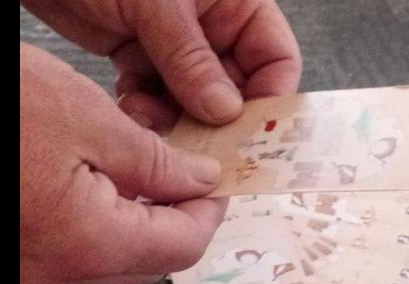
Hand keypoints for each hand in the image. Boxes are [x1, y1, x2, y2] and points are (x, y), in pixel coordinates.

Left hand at [20, 0, 301, 130]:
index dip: (270, 97)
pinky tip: (131, 106)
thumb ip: (192, 60)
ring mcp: (178, 45)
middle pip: (237, 89)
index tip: (253, 131)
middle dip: (218, 118)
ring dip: (178, 120)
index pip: (276, 59)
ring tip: (154, 121)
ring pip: (196, 102)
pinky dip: (147, 111)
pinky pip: (158, 99)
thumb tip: (226, 111)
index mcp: (235, 3)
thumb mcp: (157, 5)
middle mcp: (213, 26)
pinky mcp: (143, 57)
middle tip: (203, 145)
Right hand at [20, 43, 227, 283]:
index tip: (218, 179)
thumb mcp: (85, 118)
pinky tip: (92, 181)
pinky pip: (71, 252)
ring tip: (140, 168)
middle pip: (150, 262)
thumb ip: (156, 161)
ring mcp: (28, 275)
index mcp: (87, 243)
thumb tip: (200, 181)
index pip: (183, 248)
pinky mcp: (10, 262)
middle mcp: (57, 274)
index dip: (210, 211)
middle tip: (187, 170)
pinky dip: (96, 222)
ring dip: (136, 221)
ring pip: (110, 260)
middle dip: (177, 218)